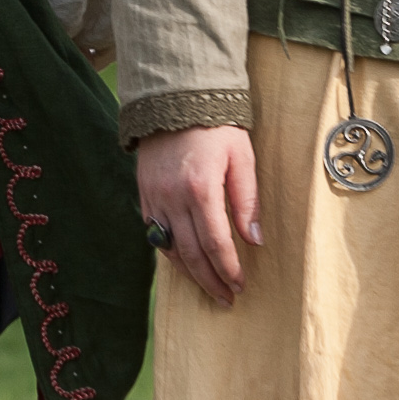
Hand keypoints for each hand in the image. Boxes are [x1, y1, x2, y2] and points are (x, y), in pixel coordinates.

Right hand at [134, 126, 261, 305]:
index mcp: (200, 189)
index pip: (215, 243)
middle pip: (192, 254)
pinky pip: (156, 234)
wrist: (174, 100)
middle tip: (227, 299)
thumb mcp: (242, 157)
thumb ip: (247, 201)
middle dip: (210, 281)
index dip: (228, 269)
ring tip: (209, 287)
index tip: (240, 286)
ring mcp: (154, 198)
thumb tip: (254, 240)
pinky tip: (187, 263)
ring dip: (191, 273)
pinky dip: (172, 253)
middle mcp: (173, 198)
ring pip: (170, 249)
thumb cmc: (215, 127)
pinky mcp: (144, 195)